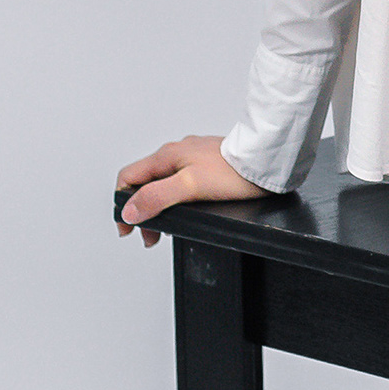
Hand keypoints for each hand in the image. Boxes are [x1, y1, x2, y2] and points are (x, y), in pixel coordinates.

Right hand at [116, 137, 270, 248]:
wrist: (265, 164)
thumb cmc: (233, 172)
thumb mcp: (189, 186)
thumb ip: (156, 197)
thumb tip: (130, 210)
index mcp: (167, 156)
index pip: (128, 178)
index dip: (122, 205)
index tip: (127, 227)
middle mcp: (177, 153)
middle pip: (144, 183)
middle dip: (142, 211)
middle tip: (150, 236)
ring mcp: (193, 158)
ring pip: (163, 183)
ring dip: (158, 207)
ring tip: (165, 228)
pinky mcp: (209, 164)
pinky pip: (181, 182)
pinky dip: (175, 199)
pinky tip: (185, 211)